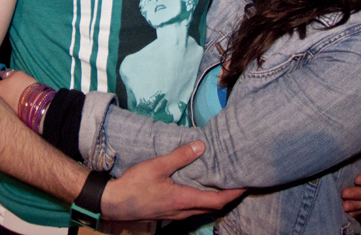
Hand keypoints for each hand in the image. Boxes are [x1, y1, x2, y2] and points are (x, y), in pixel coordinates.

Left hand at [0, 69, 36, 114]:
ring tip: (16, 89)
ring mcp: (3, 106)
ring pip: (2, 97)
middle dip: (1, 86)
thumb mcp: (16, 74)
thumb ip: (7, 73)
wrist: (34, 102)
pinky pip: (8, 103)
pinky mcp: (10, 111)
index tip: (1, 74)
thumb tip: (2, 73)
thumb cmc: (23, 85)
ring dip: (7, 93)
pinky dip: (12, 99)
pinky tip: (19, 96)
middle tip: (9, 81)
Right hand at [101, 141, 244, 221]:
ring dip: (214, 199)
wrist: (114, 203)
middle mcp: (183, 210)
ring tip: (222, 184)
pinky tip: (198, 188)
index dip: (234, 194)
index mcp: (184, 199)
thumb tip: (202, 146)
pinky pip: (191, 208)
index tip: (246, 185)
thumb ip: (180, 156)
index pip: (217, 200)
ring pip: (202, 209)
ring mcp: (175, 214)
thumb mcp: (157, 166)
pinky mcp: (168, 213)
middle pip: (212, 207)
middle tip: (238, 183)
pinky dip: (201, 200)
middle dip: (228, 197)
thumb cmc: (135, 185)